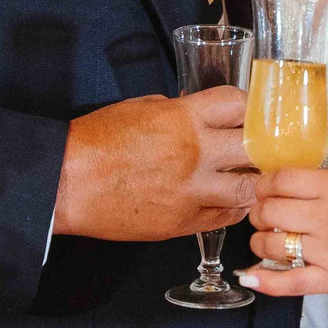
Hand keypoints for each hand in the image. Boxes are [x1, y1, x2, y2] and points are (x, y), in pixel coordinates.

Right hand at [54, 87, 256, 240]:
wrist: (67, 182)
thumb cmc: (95, 142)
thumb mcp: (140, 108)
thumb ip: (178, 111)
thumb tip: (199, 117)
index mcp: (183, 118)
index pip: (240, 105)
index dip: (249, 108)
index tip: (251, 114)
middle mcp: (195, 154)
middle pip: (256, 147)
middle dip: (260, 146)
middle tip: (261, 147)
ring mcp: (192, 191)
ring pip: (250, 189)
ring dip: (252, 182)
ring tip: (249, 178)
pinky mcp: (184, 222)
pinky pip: (225, 217)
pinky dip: (231, 208)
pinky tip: (228, 201)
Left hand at [242, 167, 327, 297]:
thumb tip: (292, 188)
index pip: (279, 179)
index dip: (264, 183)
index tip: (266, 187)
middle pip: (268, 211)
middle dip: (260, 210)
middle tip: (266, 213)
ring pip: (270, 244)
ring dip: (261, 240)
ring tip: (269, 238)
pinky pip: (289, 283)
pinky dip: (265, 280)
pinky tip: (251, 275)